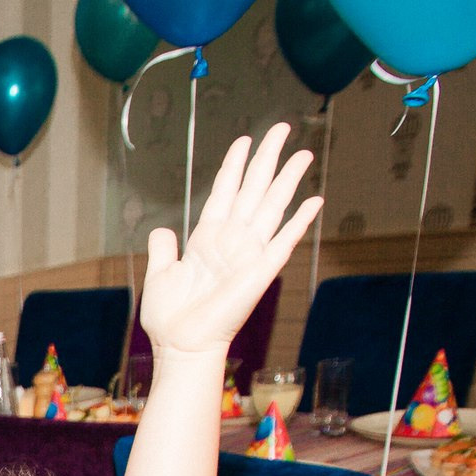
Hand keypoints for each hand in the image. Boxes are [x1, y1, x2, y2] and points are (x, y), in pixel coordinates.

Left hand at [139, 125, 321, 358]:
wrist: (180, 346)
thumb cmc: (169, 318)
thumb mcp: (160, 275)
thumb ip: (164, 249)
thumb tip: (162, 229)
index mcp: (207, 239)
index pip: (225, 193)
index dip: (234, 166)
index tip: (244, 141)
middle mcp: (231, 241)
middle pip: (253, 190)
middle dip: (267, 159)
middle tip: (282, 129)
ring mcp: (248, 254)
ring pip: (271, 207)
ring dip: (287, 180)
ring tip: (302, 153)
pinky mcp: (260, 272)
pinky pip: (283, 242)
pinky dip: (298, 222)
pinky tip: (314, 202)